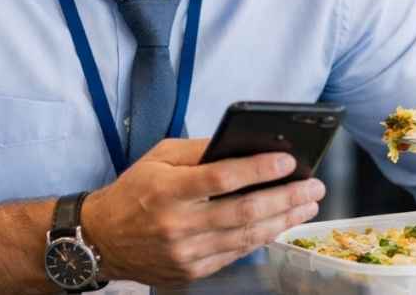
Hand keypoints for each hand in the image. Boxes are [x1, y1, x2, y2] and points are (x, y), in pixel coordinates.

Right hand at [81, 138, 323, 285]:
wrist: (101, 239)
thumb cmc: (133, 191)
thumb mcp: (158, 157)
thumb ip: (198, 150)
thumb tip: (243, 144)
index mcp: (167, 190)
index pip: (222, 178)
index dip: (259, 169)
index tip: (288, 160)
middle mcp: (178, 224)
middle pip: (244, 211)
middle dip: (286, 198)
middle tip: (314, 186)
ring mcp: (186, 252)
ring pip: (246, 237)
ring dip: (284, 220)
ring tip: (307, 204)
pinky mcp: (192, 270)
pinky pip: (236, 253)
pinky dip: (262, 237)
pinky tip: (281, 223)